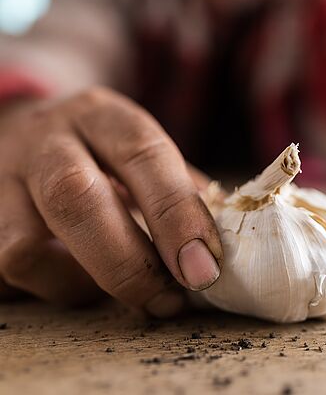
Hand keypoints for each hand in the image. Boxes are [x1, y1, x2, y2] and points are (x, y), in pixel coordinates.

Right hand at [0, 87, 222, 316]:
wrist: (23, 131)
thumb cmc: (98, 151)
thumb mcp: (138, 150)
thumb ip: (177, 191)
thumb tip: (214, 252)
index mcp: (99, 115)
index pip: (141, 153)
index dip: (176, 212)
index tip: (204, 265)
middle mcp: (45, 141)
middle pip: (73, 196)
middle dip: (128, 261)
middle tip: (169, 300)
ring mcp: (2, 183)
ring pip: (27, 249)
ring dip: (85, 286)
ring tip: (124, 290)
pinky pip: (7, 276)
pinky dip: (52, 290)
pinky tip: (79, 281)